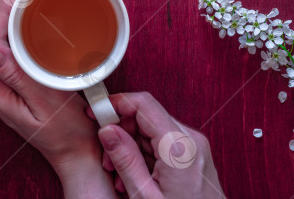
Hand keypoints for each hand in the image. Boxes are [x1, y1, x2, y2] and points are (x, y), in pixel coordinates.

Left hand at [0, 0, 117, 198]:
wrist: (79, 155)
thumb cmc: (67, 134)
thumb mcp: (45, 104)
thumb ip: (17, 77)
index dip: (2, 9)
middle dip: (6, 3)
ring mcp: (9, 85)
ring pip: (6, 39)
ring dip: (14, 11)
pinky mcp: (22, 83)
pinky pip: (17, 48)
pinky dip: (23, 26)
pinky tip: (32, 14)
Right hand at [95, 92, 224, 198]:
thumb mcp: (144, 196)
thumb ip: (125, 160)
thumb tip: (107, 130)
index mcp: (179, 147)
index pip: (143, 104)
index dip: (116, 104)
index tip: (96, 112)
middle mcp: (192, 140)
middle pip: (147, 117)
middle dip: (122, 132)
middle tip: (108, 159)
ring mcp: (196, 147)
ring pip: (154, 130)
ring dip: (132, 147)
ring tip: (123, 177)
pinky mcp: (196, 155)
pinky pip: (165, 143)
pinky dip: (147, 155)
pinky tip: (139, 178)